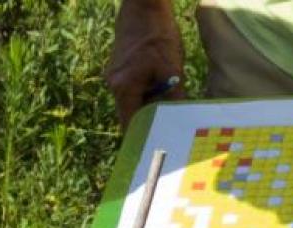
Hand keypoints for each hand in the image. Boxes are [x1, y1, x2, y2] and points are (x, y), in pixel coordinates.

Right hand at [106, 0, 186, 127]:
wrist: (143, 7)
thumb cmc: (158, 35)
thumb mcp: (172, 68)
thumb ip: (173, 97)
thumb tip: (179, 121)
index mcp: (123, 88)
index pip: (131, 125)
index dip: (144, 138)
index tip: (157, 148)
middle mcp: (113, 85)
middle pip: (131, 114)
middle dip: (149, 122)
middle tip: (168, 131)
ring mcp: (114, 76)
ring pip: (132, 101)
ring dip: (149, 105)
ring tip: (168, 108)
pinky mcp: (119, 68)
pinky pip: (132, 88)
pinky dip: (145, 92)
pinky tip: (161, 87)